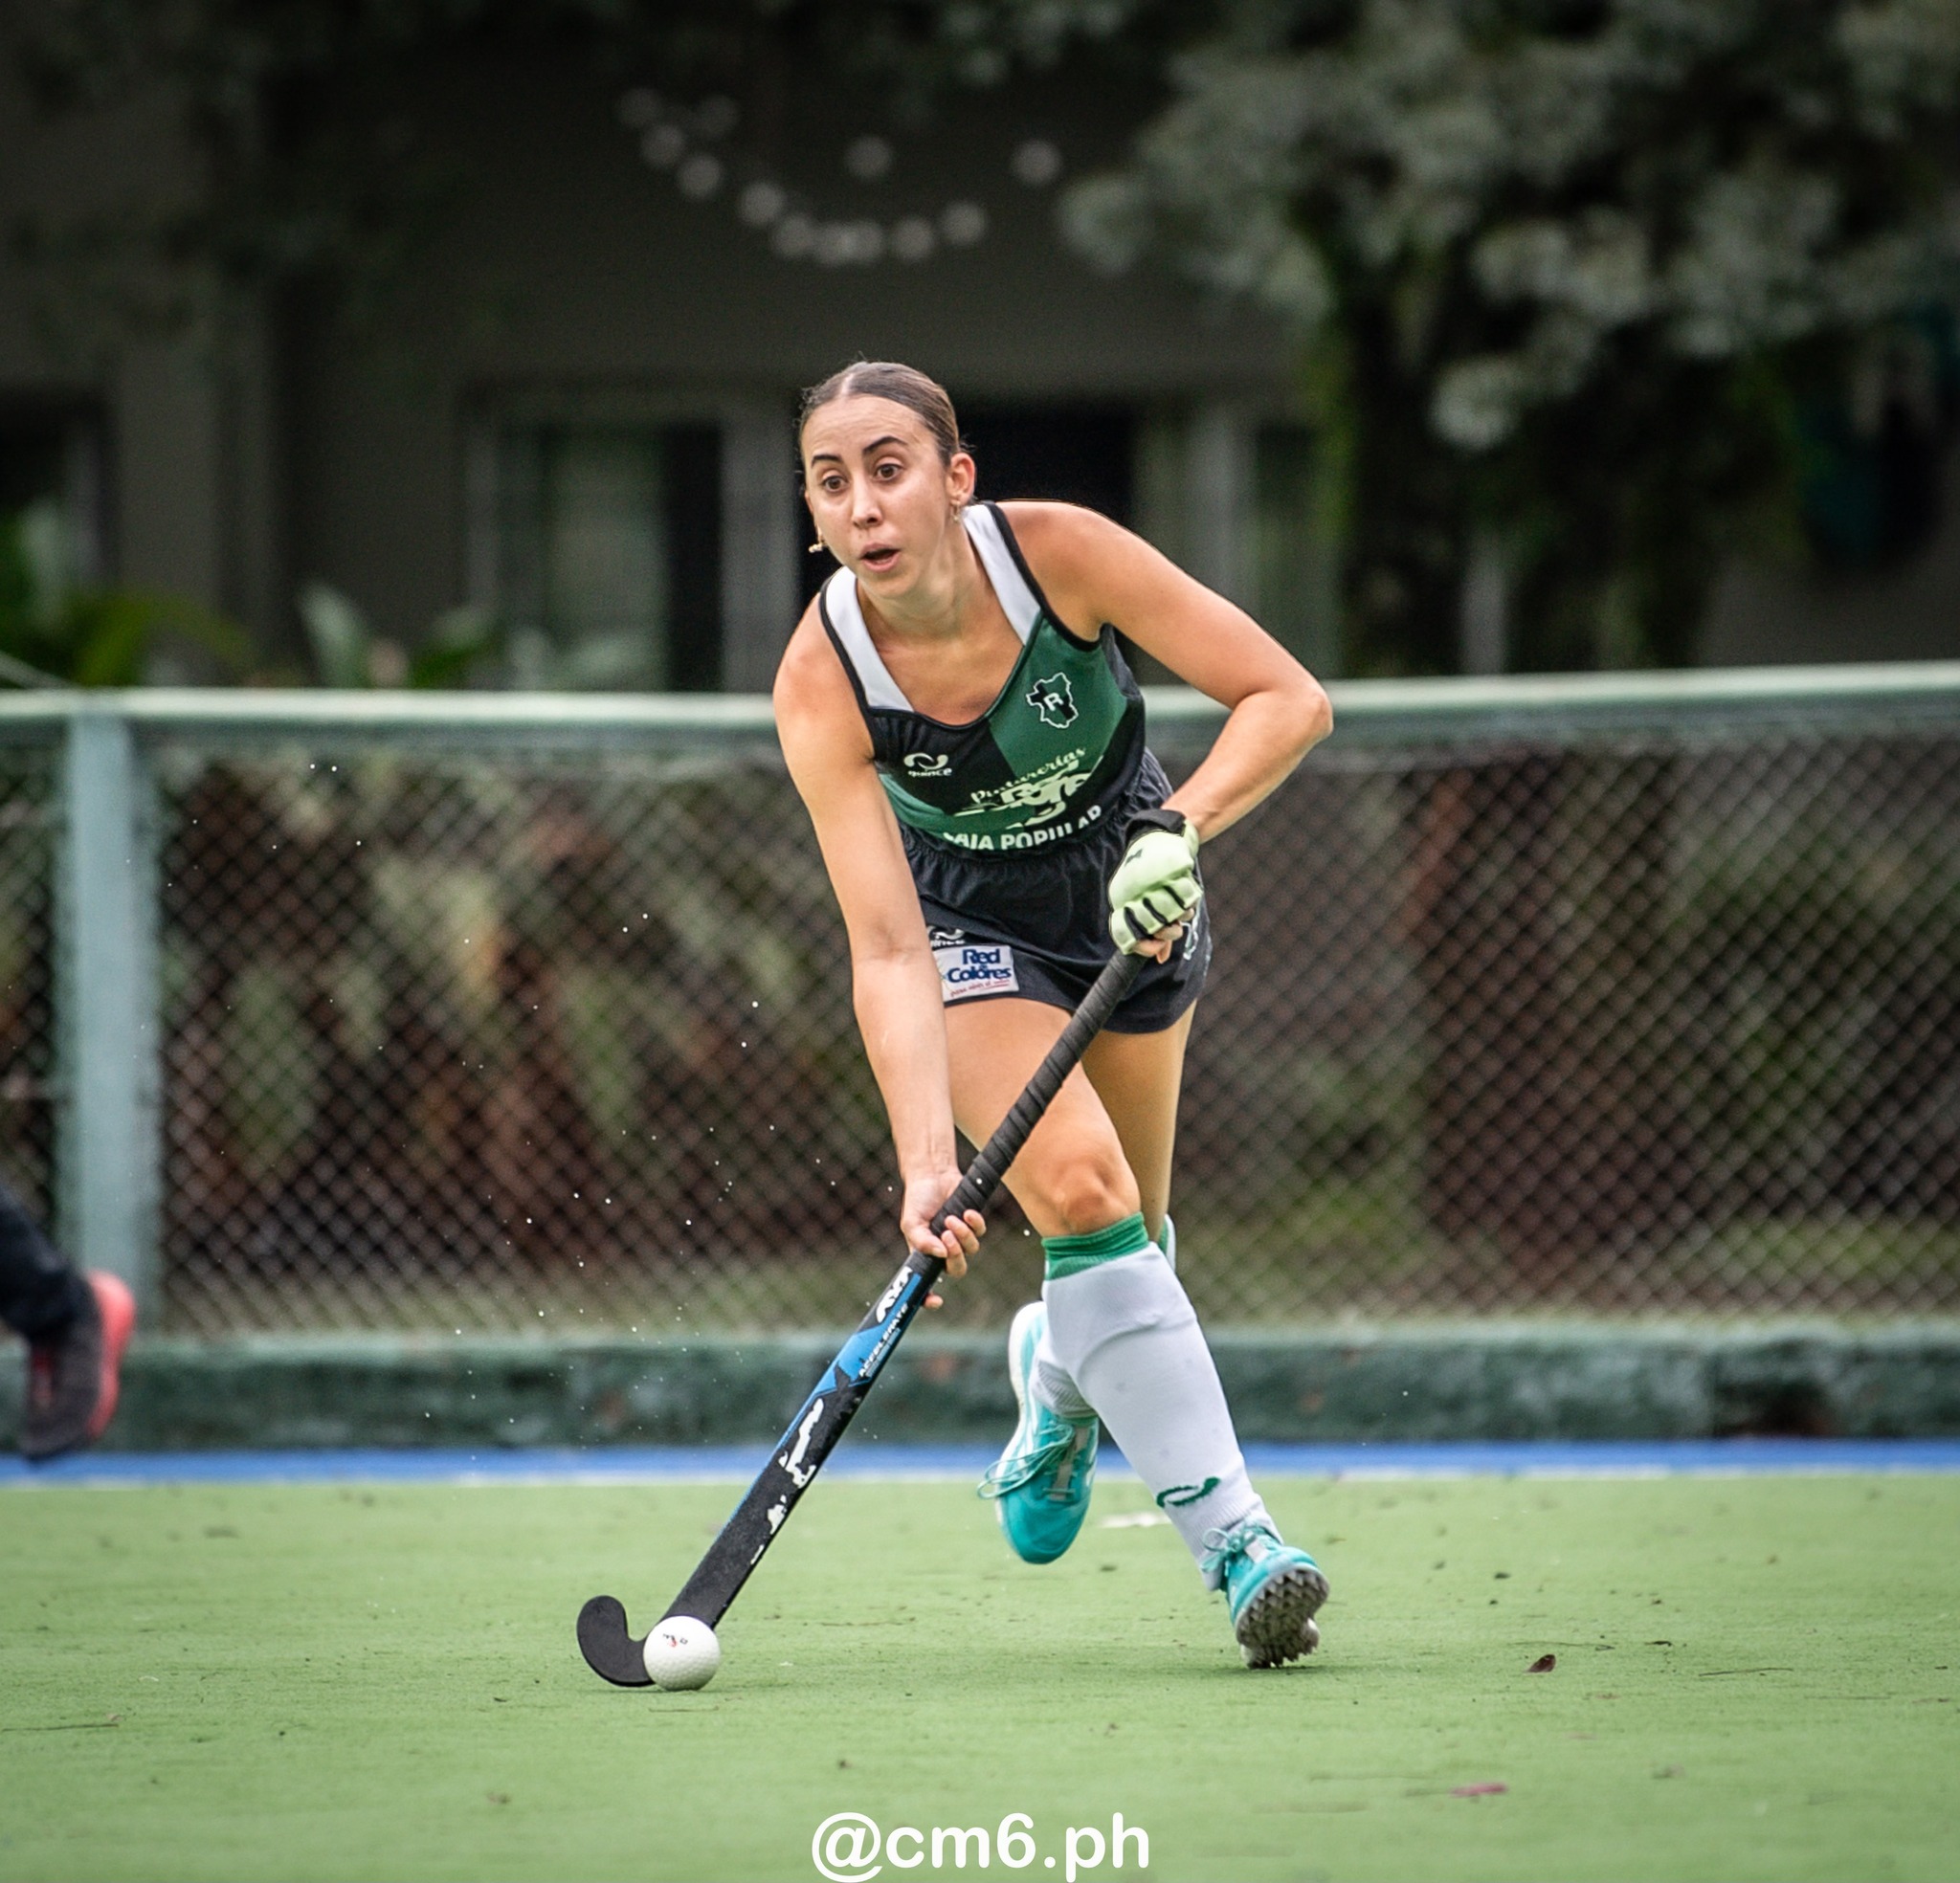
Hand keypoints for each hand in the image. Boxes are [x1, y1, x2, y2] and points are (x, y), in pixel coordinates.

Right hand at [901, 1170, 983, 1308]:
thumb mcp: (911, 1222)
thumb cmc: (918, 1200)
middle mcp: (944, 1250)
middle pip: (958, 1269)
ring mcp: (960, 1238)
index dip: (930, 1297)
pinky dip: (974, 1223)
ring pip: (971, 1250)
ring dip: (963, 1235)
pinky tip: (966, 1212)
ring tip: (951, 1218)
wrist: (932, 1175)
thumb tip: (941, 1254)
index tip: (936, 1301)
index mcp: (926, 1255)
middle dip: (956, 1256)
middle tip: (947, 1237)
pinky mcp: (973, 1224)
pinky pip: (981, 1232)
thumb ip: (921, 1241)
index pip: (928, 1283)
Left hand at [1108, 817, 1200, 953]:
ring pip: (1172, 916)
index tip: (1156, 947)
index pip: (1127, 937)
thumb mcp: (1149, 905)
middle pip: (1153, 929)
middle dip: (1167, 933)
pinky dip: (1189, 900)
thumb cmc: (1154, 875)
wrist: (1163, 837)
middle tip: (1171, 925)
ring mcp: (1152, 884)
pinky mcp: (1172, 873)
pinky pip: (1187, 900)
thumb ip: (1154, 932)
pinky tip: (1184, 891)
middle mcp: (1132, 894)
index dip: (1143, 948)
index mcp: (1122, 902)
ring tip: (1179, 904)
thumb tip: (1159, 959)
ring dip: (1181, 914)